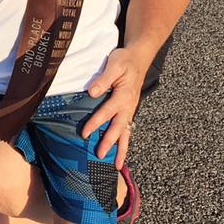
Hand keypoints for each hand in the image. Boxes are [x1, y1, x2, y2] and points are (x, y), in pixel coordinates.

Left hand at [82, 48, 143, 169]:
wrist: (139, 58)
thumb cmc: (124, 60)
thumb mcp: (114, 64)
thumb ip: (104, 79)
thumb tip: (92, 93)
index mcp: (124, 95)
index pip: (107, 112)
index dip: (95, 123)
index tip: (84, 133)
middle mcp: (128, 106)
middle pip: (118, 128)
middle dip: (109, 143)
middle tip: (99, 155)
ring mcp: (130, 109)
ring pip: (126, 132)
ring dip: (121, 148)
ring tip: (117, 165)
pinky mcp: (129, 110)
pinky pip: (127, 129)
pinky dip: (124, 141)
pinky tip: (120, 151)